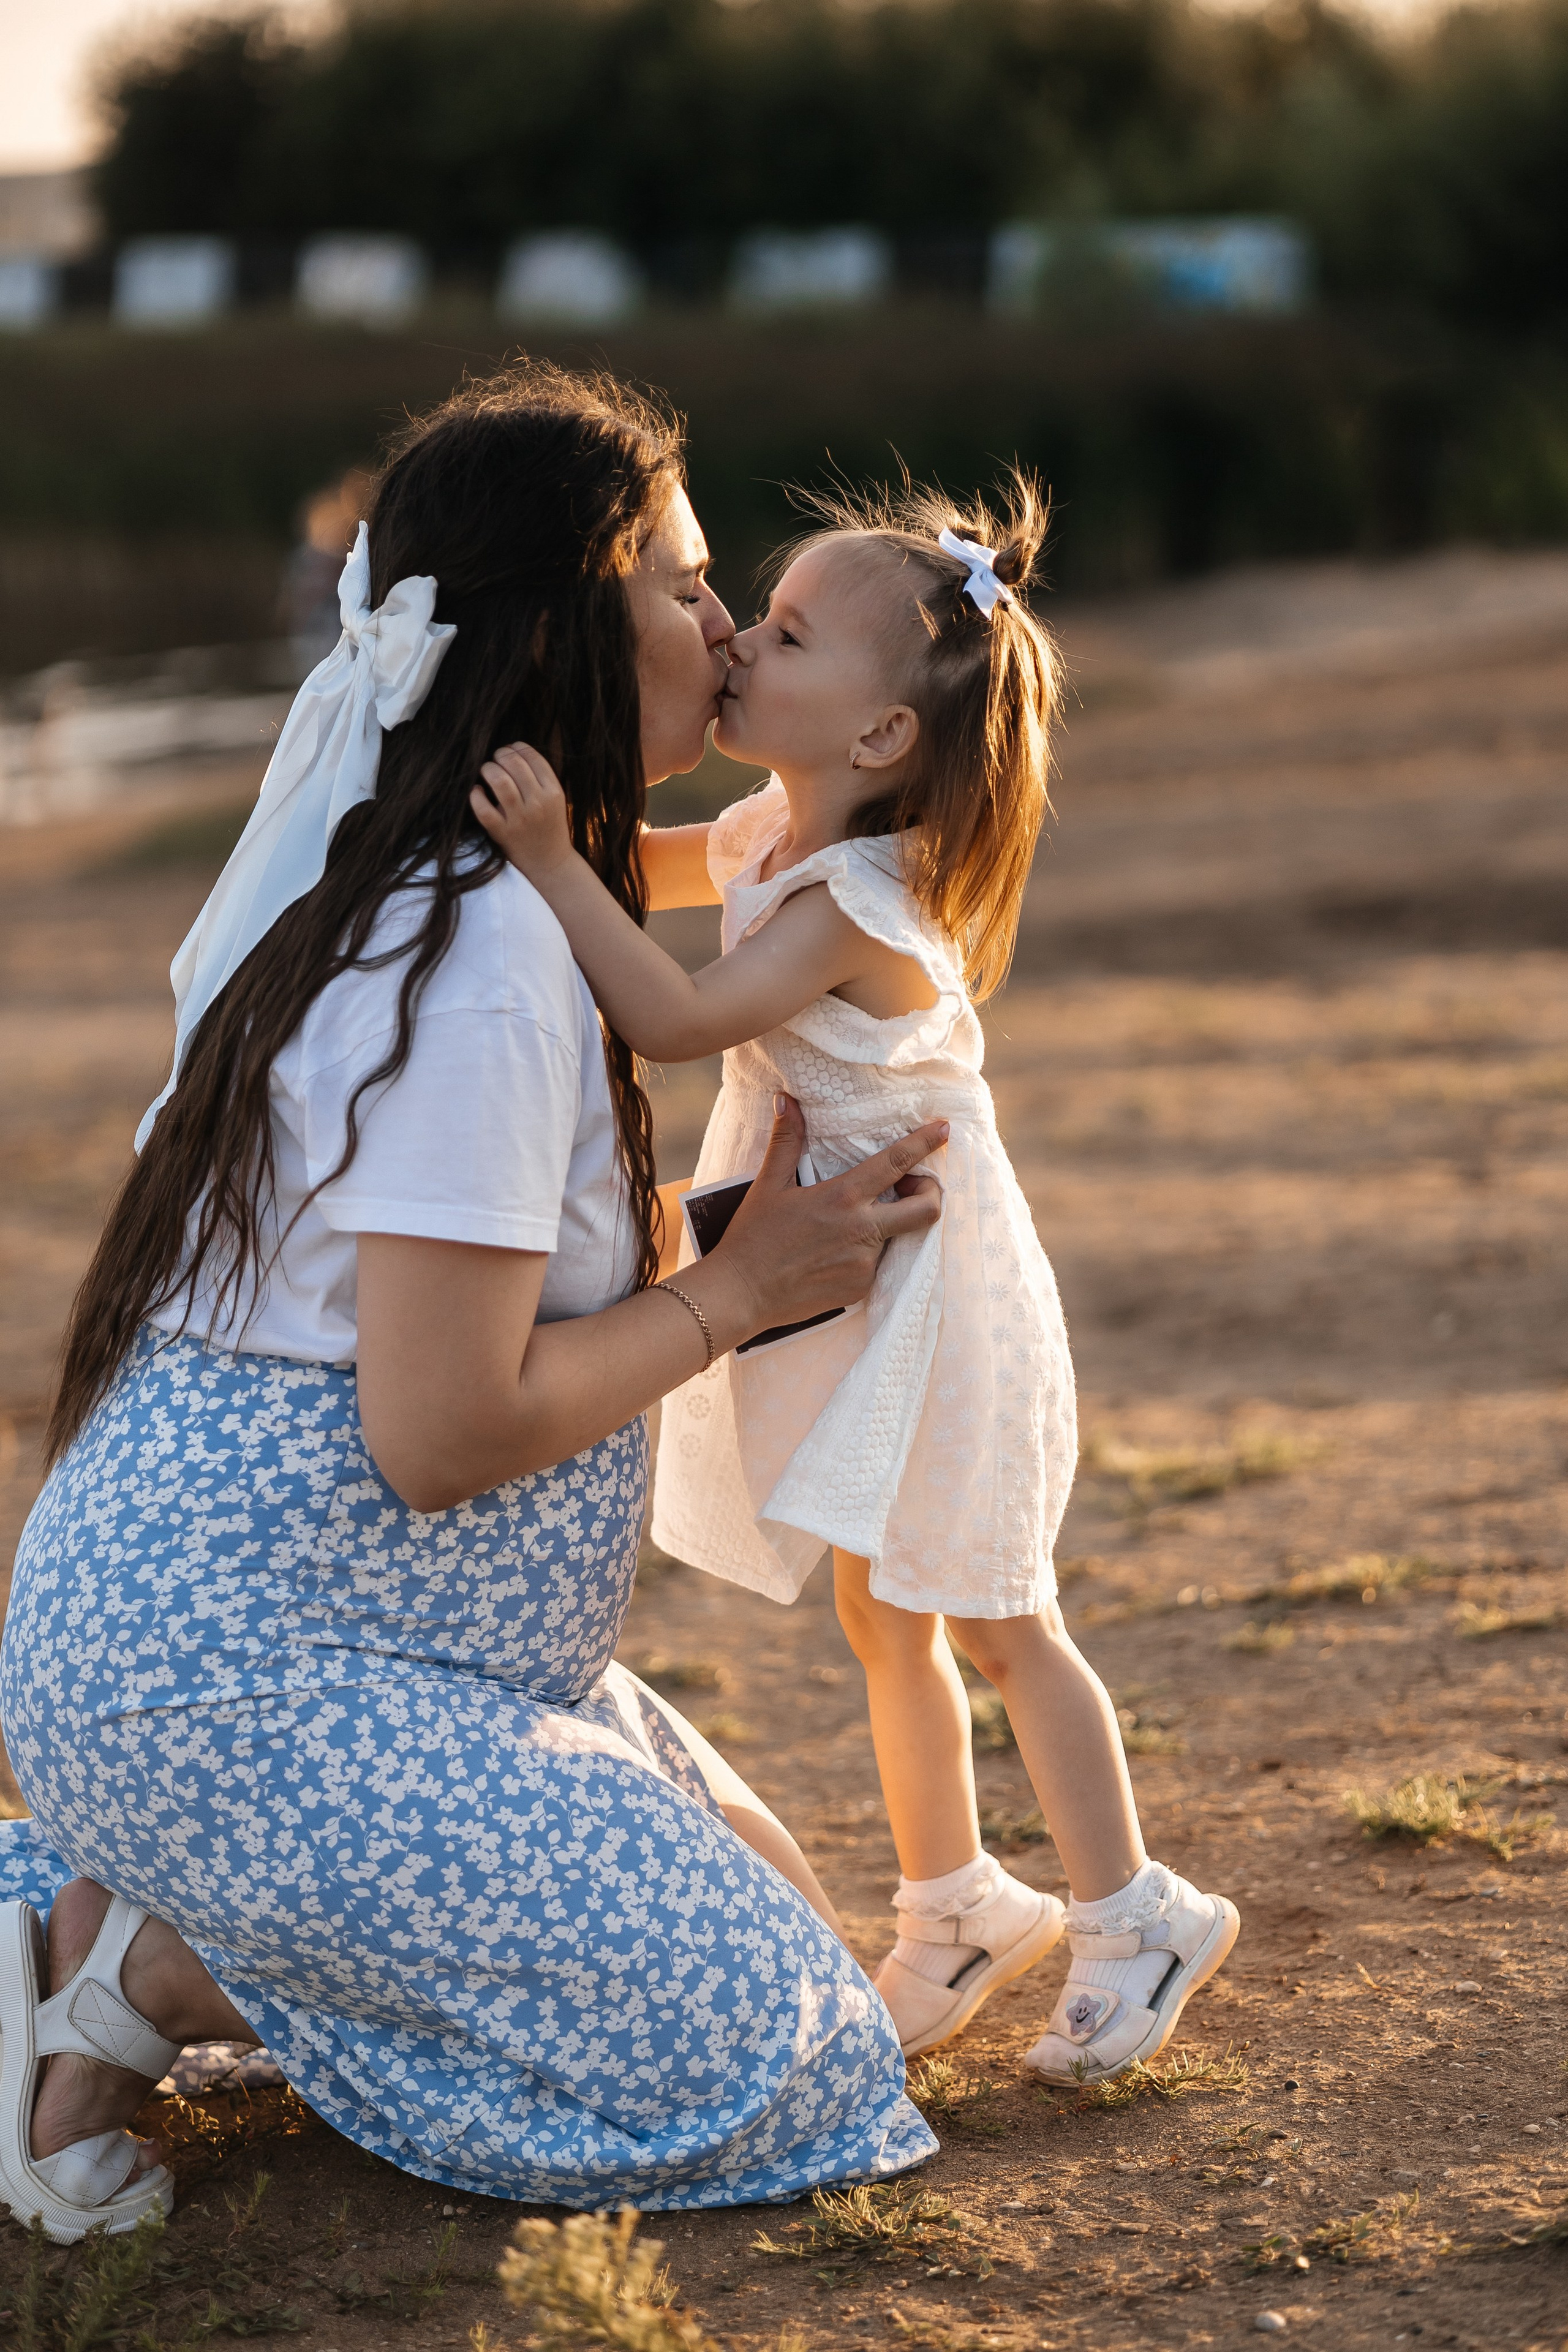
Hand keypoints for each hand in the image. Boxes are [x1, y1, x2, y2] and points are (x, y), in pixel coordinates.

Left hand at [472, 743, 574, 879]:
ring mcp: (520, 819)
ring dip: (488, 769)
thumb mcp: (555, 800)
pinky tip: (477, 792)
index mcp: (554, 792)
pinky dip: (476, 795)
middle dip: (500, 755)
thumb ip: (540, 777)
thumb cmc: (549, 826)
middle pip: (514, 764)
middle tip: (496, 759)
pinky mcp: (503, 833)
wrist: (549, 863)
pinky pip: (483, 808)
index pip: (532, 757)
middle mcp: (538, 803)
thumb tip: (513, 751)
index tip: (510, 750)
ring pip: (499, 780)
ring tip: (487, 771)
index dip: (516, 747)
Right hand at [705, 1094, 944, 1334]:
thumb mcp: (768, 1185)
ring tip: (855, 1223)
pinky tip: (837, 1252)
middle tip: (913, 1186)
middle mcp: (863, 1232)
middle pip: (926, 1210)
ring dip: (889, 1225)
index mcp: (842, 1198)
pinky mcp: (860, 1289)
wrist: (740, 1295)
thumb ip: (786, 1141)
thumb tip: (786, 1099)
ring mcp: (865, 1265)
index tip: (944, 1129)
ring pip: (899, 1238)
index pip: (896, 1163)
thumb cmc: (751, 1238)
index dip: (925, 1143)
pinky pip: (877, 1265)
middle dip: (932, 1194)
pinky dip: (867, 1253)